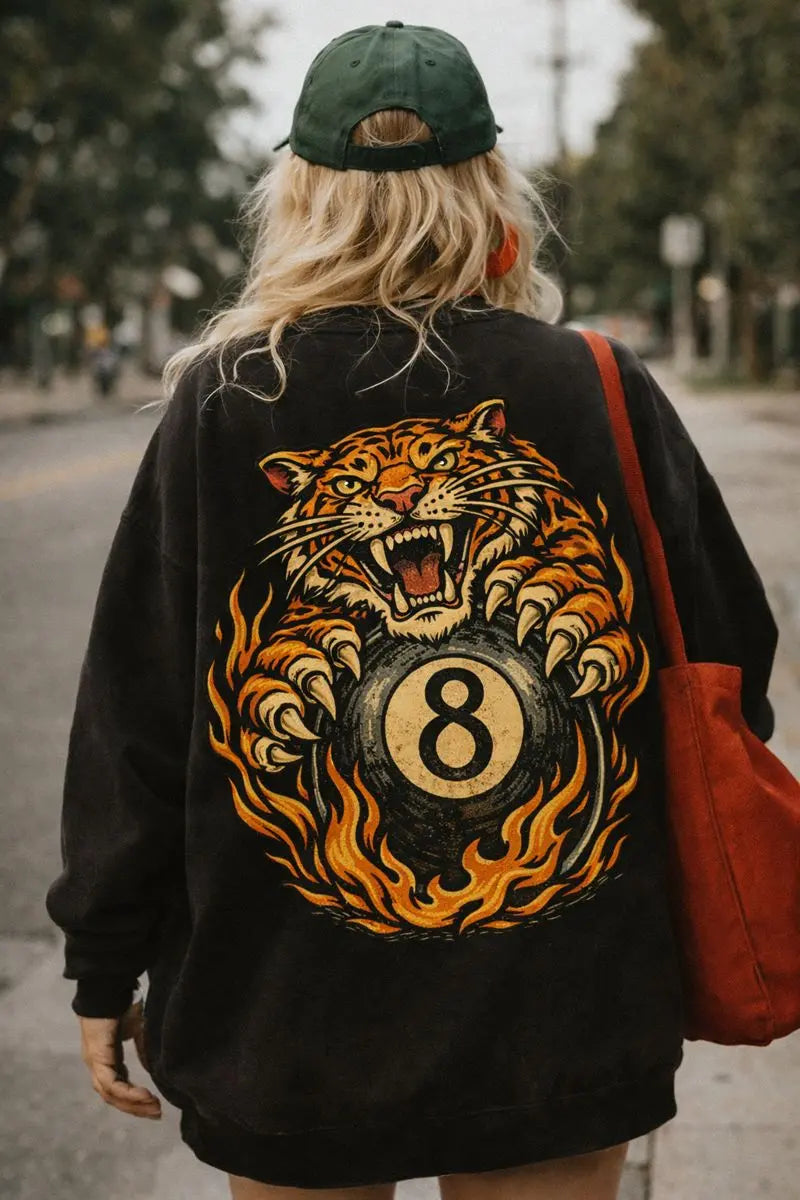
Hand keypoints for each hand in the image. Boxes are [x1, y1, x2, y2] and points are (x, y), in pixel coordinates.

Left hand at [79, 998, 161, 1118]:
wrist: (110, 988)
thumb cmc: (123, 1004)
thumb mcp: (138, 1030)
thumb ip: (143, 1050)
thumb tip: (151, 1070)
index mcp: (107, 1058)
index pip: (118, 1088)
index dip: (135, 1099)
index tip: (155, 1105)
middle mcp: (97, 1065)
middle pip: (113, 1097)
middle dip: (136, 1108)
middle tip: (156, 1114)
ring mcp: (94, 1062)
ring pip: (110, 1095)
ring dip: (133, 1104)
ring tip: (154, 1108)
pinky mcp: (96, 1058)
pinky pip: (111, 1084)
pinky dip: (128, 1093)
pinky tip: (145, 1095)